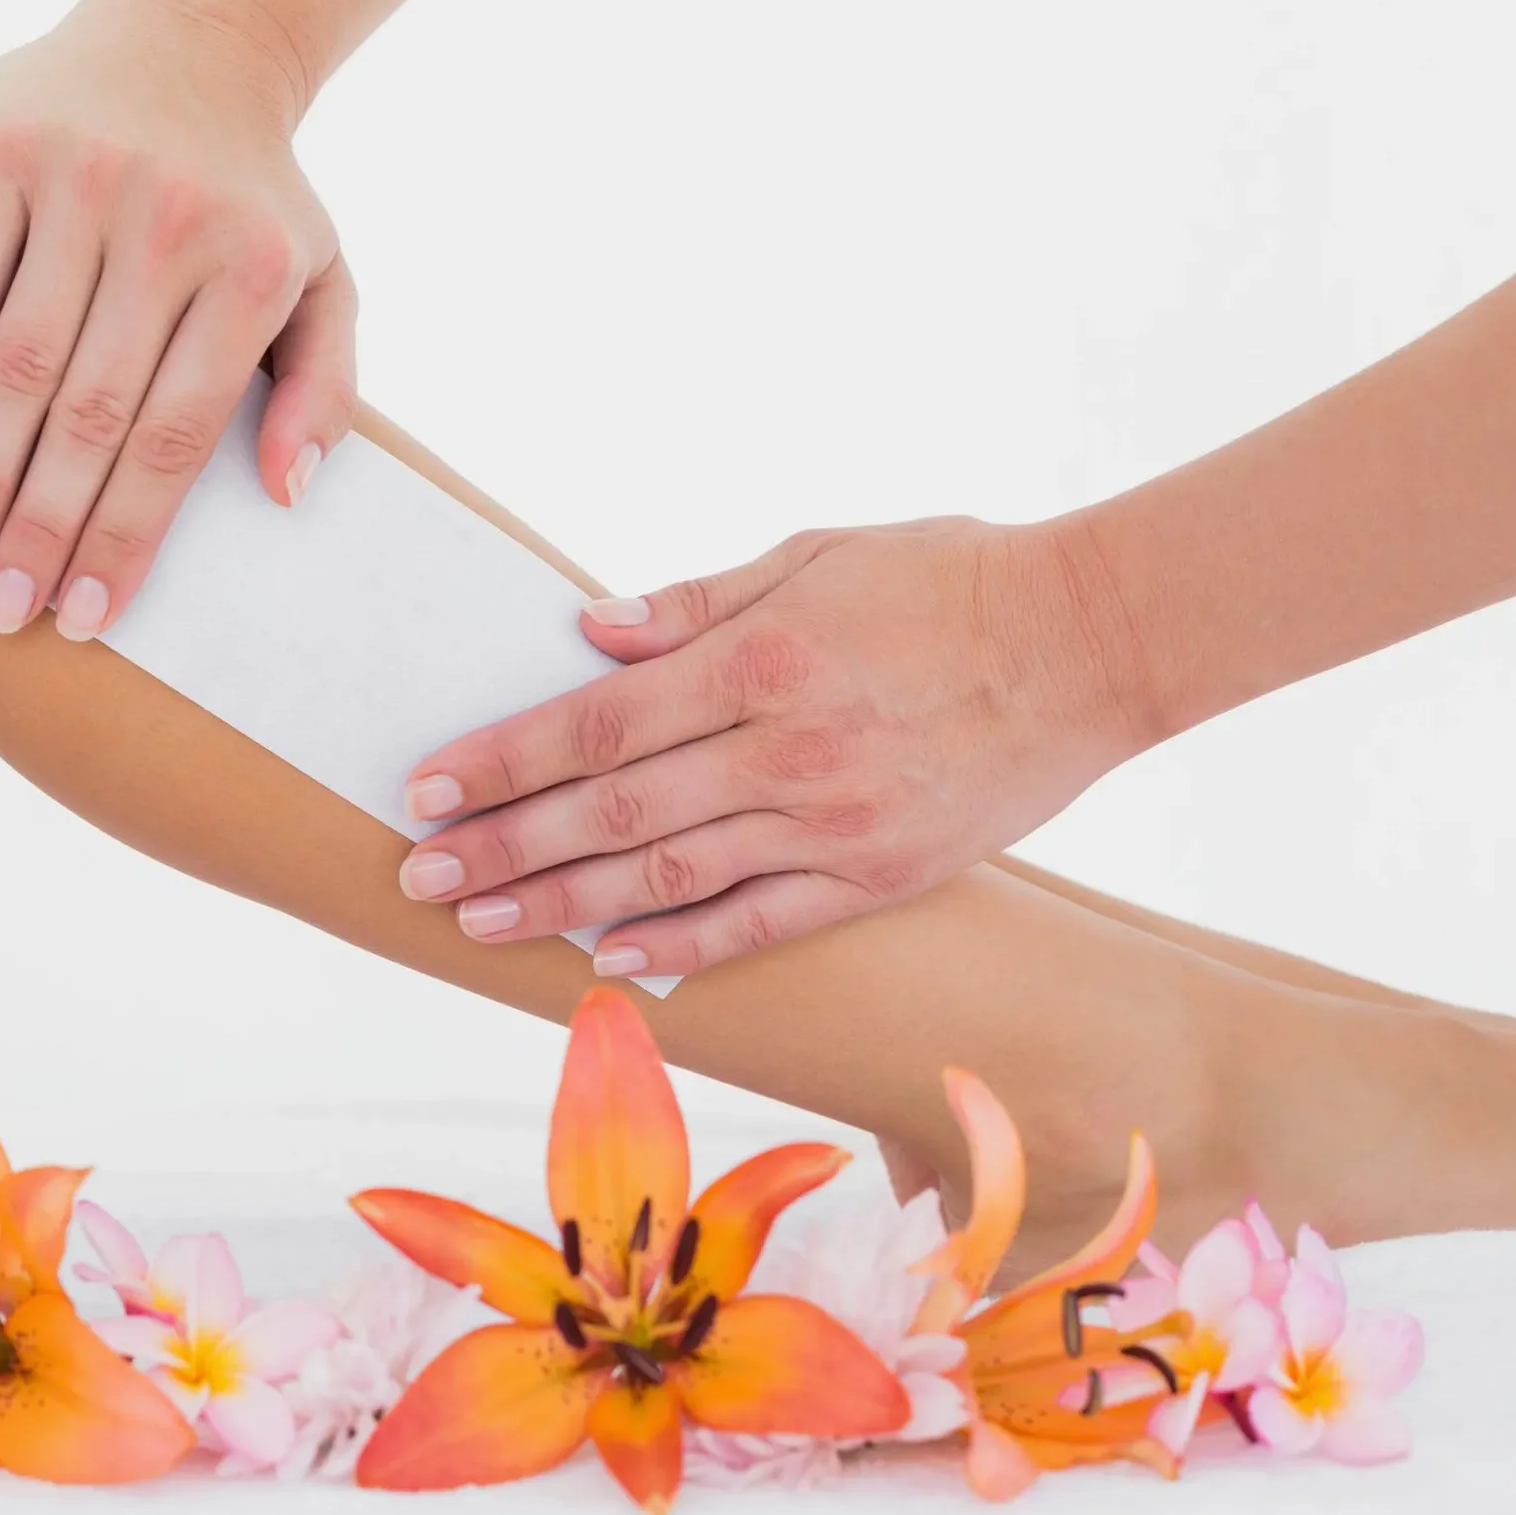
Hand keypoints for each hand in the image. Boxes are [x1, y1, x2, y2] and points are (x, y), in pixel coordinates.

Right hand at [0, 0, 356, 639]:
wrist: (192, 38)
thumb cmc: (257, 196)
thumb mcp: (326, 279)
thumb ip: (323, 388)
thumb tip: (284, 493)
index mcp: (249, 273)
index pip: (177, 432)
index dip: (128, 532)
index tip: (86, 616)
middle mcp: (166, 228)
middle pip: (92, 413)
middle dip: (43, 526)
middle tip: (2, 614)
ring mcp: (82, 184)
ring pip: (17, 362)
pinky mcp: (2, 149)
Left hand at [394, 518, 1158, 973]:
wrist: (1096, 642)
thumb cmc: (948, 578)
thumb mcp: (818, 554)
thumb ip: (698, 603)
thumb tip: (590, 632)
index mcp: (761, 661)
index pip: (598, 725)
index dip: (504, 760)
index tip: (428, 788)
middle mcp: (786, 752)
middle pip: (613, 813)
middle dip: (504, 847)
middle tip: (420, 876)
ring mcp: (834, 824)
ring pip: (670, 879)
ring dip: (562, 906)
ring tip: (481, 926)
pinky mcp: (879, 875)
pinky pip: (760, 924)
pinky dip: (681, 946)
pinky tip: (610, 960)